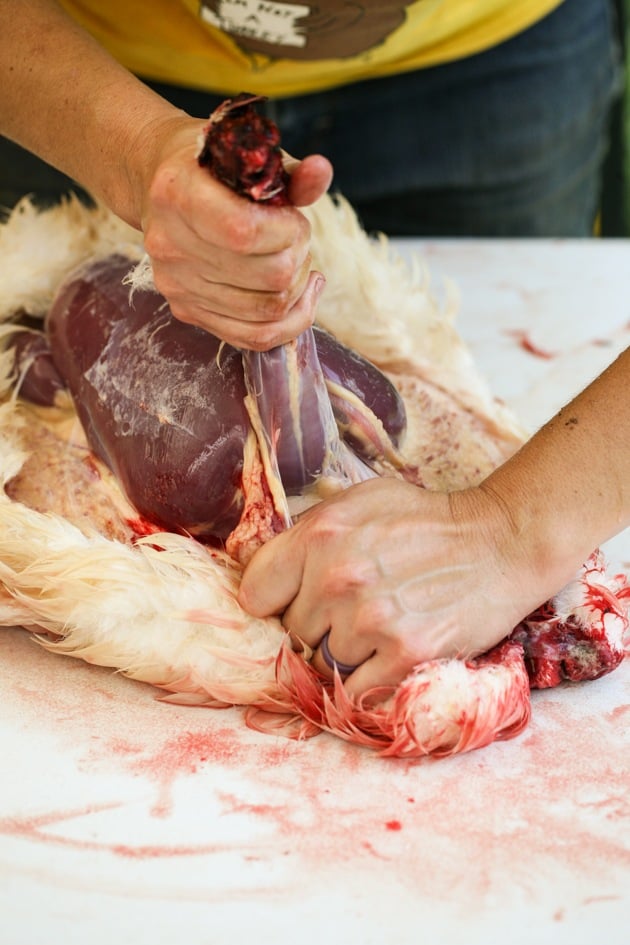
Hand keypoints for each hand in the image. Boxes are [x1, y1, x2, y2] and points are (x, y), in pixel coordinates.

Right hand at [138, 116, 332, 348]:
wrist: (161, 188)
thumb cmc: (214, 168)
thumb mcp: (250, 157)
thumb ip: (290, 172)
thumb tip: (322, 172)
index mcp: (178, 193)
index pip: (245, 233)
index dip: (288, 232)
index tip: (295, 220)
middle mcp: (170, 245)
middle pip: (268, 277)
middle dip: (299, 257)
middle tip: (297, 239)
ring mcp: (177, 284)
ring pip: (267, 311)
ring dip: (297, 287)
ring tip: (295, 261)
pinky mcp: (187, 311)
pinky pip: (253, 338)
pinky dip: (291, 321)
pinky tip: (301, 294)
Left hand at [238, 477, 554, 698]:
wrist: (501, 542)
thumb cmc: (427, 521)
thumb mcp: (361, 502)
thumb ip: (308, 532)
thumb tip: (257, 564)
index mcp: (320, 534)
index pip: (254, 593)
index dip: (274, 600)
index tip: (295, 601)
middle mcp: (338, 576)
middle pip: (292, 632)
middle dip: (317, 627)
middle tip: (357, 609)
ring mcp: (371, 619)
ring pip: (324, 663)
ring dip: (349, 654)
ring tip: (385, 625)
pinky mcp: (405, 654)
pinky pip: (356, 692)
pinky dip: (370, 682)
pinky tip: (393, 654)